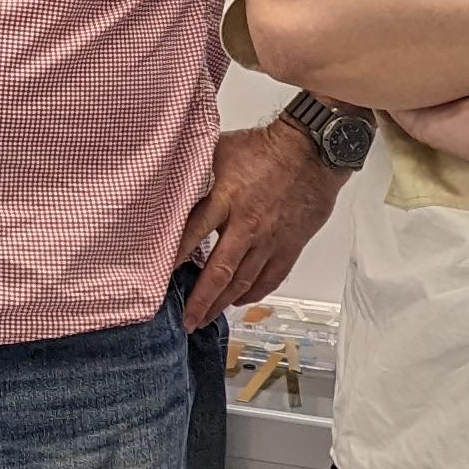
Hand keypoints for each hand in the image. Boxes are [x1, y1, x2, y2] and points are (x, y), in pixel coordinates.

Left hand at [175, 120, 344, 330]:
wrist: (312, 151)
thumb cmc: (265, 148)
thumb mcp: (219, 150)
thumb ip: (196, 170)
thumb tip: (167, 177)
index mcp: (225, 198)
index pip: (193, 233)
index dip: (173, 257)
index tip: (156, 278)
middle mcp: (247, 224)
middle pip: (219, 270)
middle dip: (201, 299)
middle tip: (186, 321)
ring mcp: (270, 239)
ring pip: (244, 280)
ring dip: (224, 302)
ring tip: (207, 318)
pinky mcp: (290, 245)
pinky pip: (271, 276)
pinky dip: (255, 292)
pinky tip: (241, 301)